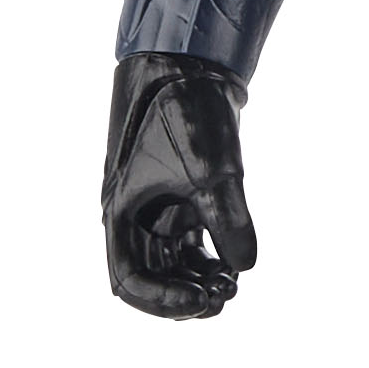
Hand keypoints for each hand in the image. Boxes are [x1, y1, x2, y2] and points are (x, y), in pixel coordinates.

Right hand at [103, 53, 256, 316]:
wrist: (190, 66)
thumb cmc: (187, 114)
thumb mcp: (212, 169)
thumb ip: (228, 218)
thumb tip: (246, 268)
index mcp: (122, 212)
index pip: (128, 279)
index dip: (160, 299)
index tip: (198, 301)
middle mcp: (135, 217)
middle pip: (149, 280)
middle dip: (180, 297)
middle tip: (220, 300)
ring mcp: (158, 209)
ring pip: (171, 266)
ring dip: (197, 283)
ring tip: (231, 287)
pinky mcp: (182, 199)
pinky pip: (189, 246)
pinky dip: (208, 262)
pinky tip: (234, 268)